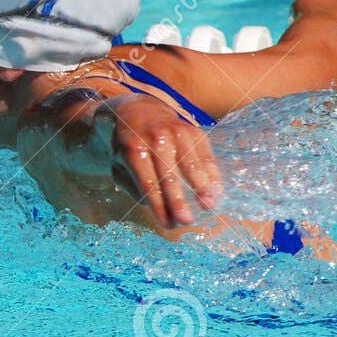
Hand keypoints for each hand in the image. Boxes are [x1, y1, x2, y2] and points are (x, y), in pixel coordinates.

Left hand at [97, 95, 222, 227]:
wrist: (140, 111)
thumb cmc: (129, 147)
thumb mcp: (120, 165)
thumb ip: (135, 187)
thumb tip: (161, 209)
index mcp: (133, 150)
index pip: (148, 183)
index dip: (159, 206)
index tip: (168, 225)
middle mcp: (156, 140)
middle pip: (169, 175)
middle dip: (178, 200)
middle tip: (187, 221)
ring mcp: (177, 133)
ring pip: (192, 164)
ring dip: (202, 187)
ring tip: (209, 206)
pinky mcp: (194, 131)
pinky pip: (206, 156)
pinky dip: (212, 175)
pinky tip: (217, 192)